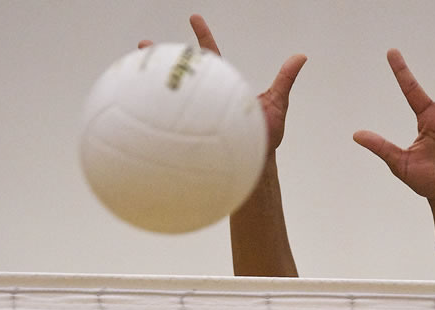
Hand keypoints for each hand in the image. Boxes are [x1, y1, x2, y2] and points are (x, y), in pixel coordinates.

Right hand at [139, 14, 305, 155]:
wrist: (254, 167)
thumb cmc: (265, 139)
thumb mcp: (277, 104)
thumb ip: (285, 80)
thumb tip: (301, 56)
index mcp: (225, 87)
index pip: (212, 56)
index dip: (204, 36)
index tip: (194, 17)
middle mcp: (208, 99)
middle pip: (183, 74)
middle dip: (164, 59)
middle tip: (144, 45)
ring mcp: (198, 116)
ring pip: (173, 98)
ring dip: (153, 87)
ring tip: (134, 74)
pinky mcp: (193, 134)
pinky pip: (174, 123)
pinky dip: (157, 118)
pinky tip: (140, 114)